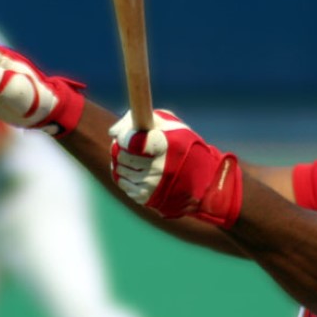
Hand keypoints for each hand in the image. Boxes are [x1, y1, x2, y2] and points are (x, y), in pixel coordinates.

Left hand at [109, 110, 242, 228]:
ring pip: (119, 170)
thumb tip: (112, 132)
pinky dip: (126, 177)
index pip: (128, 140)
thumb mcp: (169, 124)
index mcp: (164, 145)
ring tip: (133, 158)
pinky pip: (123, 184)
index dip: (123, 137)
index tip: (126, 136)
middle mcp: (158, 166)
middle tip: (126, 146)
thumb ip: (138, 119)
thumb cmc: (183, 145)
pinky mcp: (147, 197)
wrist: (204, 179)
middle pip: (121, 155)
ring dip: (121, 163)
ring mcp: (152, 184)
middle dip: (120, 149)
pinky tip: (137, 172)